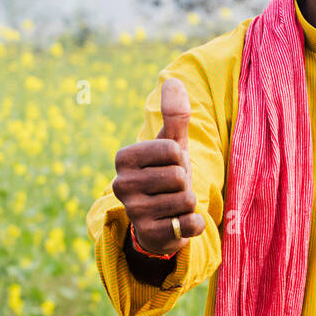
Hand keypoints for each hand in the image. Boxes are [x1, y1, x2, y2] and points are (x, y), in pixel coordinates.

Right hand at [112, 78, 204, 255]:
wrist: (163, 219)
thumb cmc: (167, 174)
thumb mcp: (172, 144)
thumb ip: (174, 115)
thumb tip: (174, 80)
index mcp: (124, 158)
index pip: (172, 150)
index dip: (179, 158)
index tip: (169, 166)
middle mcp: (121, 185)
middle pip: (179, 176)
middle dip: (185, 182)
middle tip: (173, 189)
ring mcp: (133, 212)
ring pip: (185, 199)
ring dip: (188, 203)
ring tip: (174, 205)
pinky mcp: (149, 234)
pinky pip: (189, 224)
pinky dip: (194, 223)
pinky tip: (180, 224)